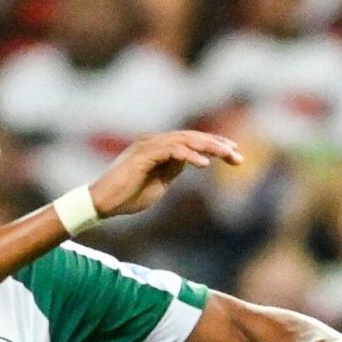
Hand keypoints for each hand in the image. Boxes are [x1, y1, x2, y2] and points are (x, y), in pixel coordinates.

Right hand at [88, 130, 241, 220]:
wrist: (103, 203)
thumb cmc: (128, 196)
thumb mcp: (159, 183)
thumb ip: (173, 170)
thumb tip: (190, 161)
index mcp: (160, 148)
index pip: (191, 141)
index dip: (213, 145)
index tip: (234, 153)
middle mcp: (154, 142)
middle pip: (192, 138)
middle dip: (217, 145)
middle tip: (238, 155)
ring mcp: (148, 146)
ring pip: (184, 140)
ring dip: (208, 147)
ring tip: (228, 155)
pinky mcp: (143, 155)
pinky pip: (170, 151)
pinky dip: (188, 155)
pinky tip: (204, 164)